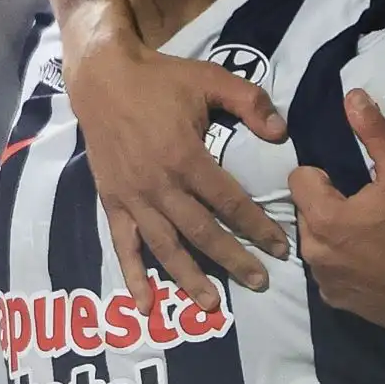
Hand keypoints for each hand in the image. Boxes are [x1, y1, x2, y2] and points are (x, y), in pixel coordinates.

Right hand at [62, 0, 290, 312]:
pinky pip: (123, 245)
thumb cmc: (161, 79)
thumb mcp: (211, 78)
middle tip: (260, 282)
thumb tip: (281, 133)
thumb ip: (250, 102)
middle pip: (202, 232)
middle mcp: (160, 185)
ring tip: (210, 305)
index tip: (280, 247)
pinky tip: (144, 305)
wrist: (102, 78)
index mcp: (186, 157)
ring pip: (165, 246)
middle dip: (233, 259)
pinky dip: (133, 276)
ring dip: (188, 278)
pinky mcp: (111, 202)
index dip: (257, 226)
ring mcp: (133, 198)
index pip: (229, 202)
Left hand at [290, 89, 384, 326]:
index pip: (299, 179)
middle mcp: (314, 251)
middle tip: (364, 206)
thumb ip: (374, 133)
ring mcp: (325, 281)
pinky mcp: (339, 302)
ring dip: (333, 237)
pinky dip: (343, 267)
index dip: (323, 175)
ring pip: (317, 245)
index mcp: (324, 216)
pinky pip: (330, 275)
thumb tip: (352, 95)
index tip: (348, 180)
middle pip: (306, 213)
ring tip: (368, 236)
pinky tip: (371, 264)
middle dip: (326, 206)